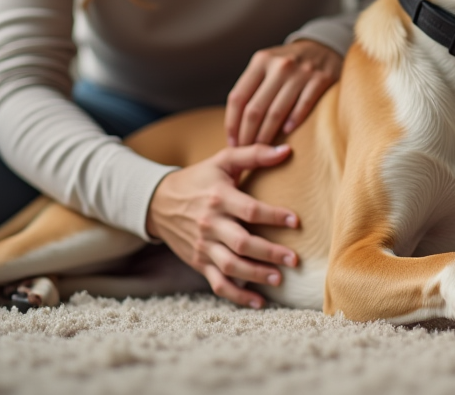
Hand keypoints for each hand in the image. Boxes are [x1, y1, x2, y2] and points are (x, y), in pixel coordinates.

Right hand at [146, 144, 299, 308]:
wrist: (158, 202)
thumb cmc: (198, 179)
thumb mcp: (222, 161)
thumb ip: (254, 154)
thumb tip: (286, 151)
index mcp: (219, 198)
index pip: (249, 210)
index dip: (274, 216)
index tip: (296, 222)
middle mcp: (210, 224)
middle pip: (242, 243)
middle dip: (270, 252)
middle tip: (294, 259)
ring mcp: (203, 246)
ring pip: (230, 266)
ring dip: (256, 275)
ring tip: (279, 279)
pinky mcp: (199, 262)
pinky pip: (218, 283)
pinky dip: (237, 295)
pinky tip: (258, 302)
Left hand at [225, 39, 341, 146]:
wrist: (323, 47)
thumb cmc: (288, 64)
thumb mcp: (267, 65)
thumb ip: (252, 86)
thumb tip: (235, 124)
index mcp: (260, 61)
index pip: (238, 97)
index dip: (232, 123)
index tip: (232, 142)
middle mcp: (279, 66)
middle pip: (255, 109)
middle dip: (248, 135)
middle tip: (246, 151)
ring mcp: (301, 72)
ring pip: (277, 112)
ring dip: (267, 135)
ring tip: (262, 149)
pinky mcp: (321, 79)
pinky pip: (303, 106)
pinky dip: (293, 122)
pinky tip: (287, 133)